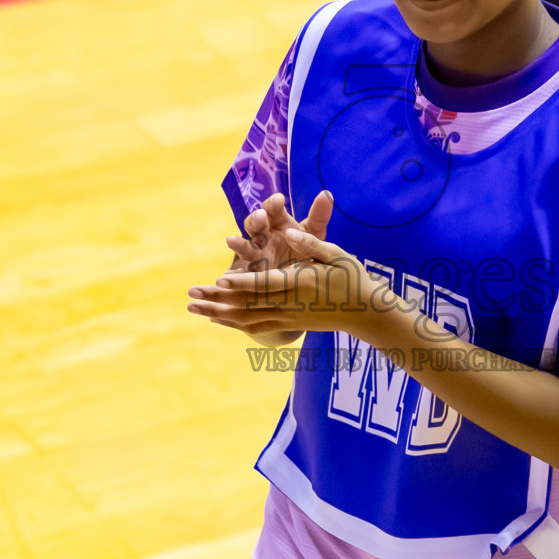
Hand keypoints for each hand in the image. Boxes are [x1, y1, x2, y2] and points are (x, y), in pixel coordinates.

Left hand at [188, 226, 413, 338]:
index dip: (242, 284)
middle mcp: (292, 303)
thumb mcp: (336, 255)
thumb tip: (287, 232)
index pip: (266, 284)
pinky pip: (257, 326)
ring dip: (219, 313)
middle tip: (190, 296)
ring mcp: (290, 317)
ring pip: (248, 319)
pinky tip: (218, 319)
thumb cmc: (353, 278)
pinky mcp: (291, 324)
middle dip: (217, 300)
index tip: (220, 281)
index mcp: (302, 283)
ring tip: (194, 309)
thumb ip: (310, 244)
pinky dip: (235, 323)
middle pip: (249, 304)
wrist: (367, 313)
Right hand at [226, 191, 332, 274]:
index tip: (279, 200)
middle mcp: (263, 236)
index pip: (273, 208)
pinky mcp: (250, 274)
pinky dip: (234, 274)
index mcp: (278, 222)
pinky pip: (240, 273)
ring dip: (238, 243)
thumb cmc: (303, 251)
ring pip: (244, 247)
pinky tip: (230, 274)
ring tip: (232, 240)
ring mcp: (254, 255)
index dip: (274, 203)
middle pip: (255, 224)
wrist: (299, 280)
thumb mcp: (313, 234)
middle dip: (256, 219)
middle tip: (260, 216)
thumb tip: (327, 194)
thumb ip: (319, 216)